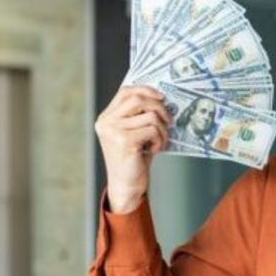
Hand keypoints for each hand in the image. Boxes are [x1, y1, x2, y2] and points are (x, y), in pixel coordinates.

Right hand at [94, 85, 171, 212]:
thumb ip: (138, 116)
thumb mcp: (133, 133)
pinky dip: (160, 140)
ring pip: (151, 116)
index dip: (146, 90)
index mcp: (106, 117)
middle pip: (139, 99)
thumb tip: (161, 99)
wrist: (126, 185)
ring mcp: (113, 130)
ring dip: (163, 130)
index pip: (125, 91)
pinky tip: (154, 150)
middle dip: (160, 108)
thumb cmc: (133, 159)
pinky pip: (154, 130)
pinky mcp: (124, 140)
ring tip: (159, 142)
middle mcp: (106, 122)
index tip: (162, 96)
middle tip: (169, 121)